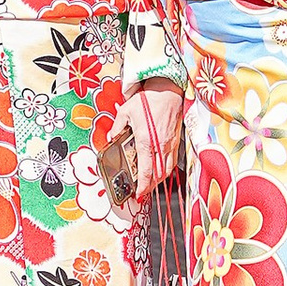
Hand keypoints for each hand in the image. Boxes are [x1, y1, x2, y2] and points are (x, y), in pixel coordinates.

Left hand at [122, 81, 182, 199]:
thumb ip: (116, 128)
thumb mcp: (125, 112)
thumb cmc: (148, 100)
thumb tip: (110, 138)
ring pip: (167, 170)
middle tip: (142, 192)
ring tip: (150, 183)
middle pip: (158, 175)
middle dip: (150, 187)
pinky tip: (160, 169)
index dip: (143, 186)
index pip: (146, 171)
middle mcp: (159, 146)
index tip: (138, 194)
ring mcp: (169, 144)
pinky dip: (166, 169)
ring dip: (159, 180)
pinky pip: (172, 161)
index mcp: (146, 141)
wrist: (167, 90)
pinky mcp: (176, 141)